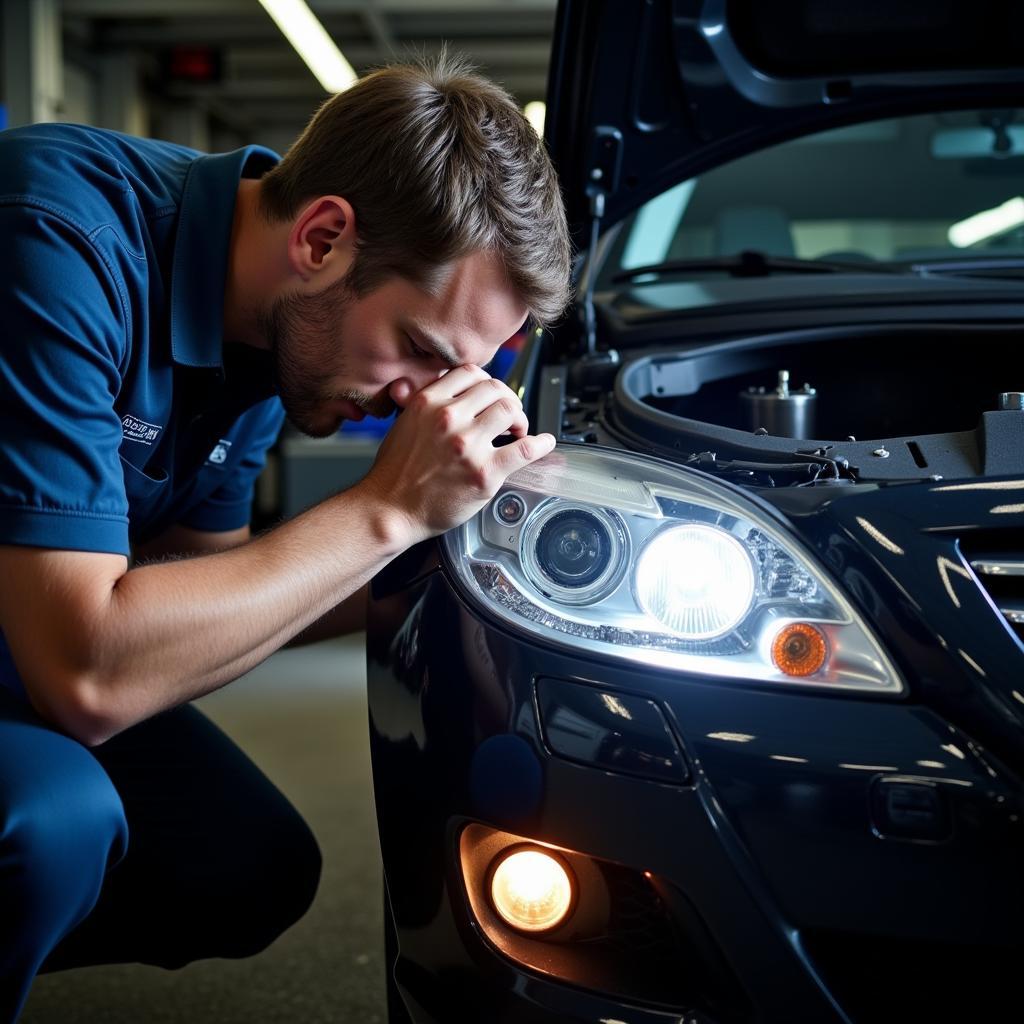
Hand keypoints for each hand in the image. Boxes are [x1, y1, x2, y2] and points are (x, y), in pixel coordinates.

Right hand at [358, 365, 554, 546]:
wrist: (390, 510)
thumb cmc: (395, 473)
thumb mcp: (403, 423)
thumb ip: (423, 400)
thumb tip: (445, 381)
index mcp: (428, 402)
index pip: (471, 372)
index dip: (486, 382)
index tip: (491, 395)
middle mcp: (448, 418)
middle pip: (495, 390)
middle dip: (507, 400)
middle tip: (509, 417)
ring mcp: (468, 445)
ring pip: (510, 412)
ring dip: (521, 420)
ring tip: (518, 432)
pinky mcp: (484, 472)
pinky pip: (524, 450)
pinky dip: (541, 444)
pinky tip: (544, 443)